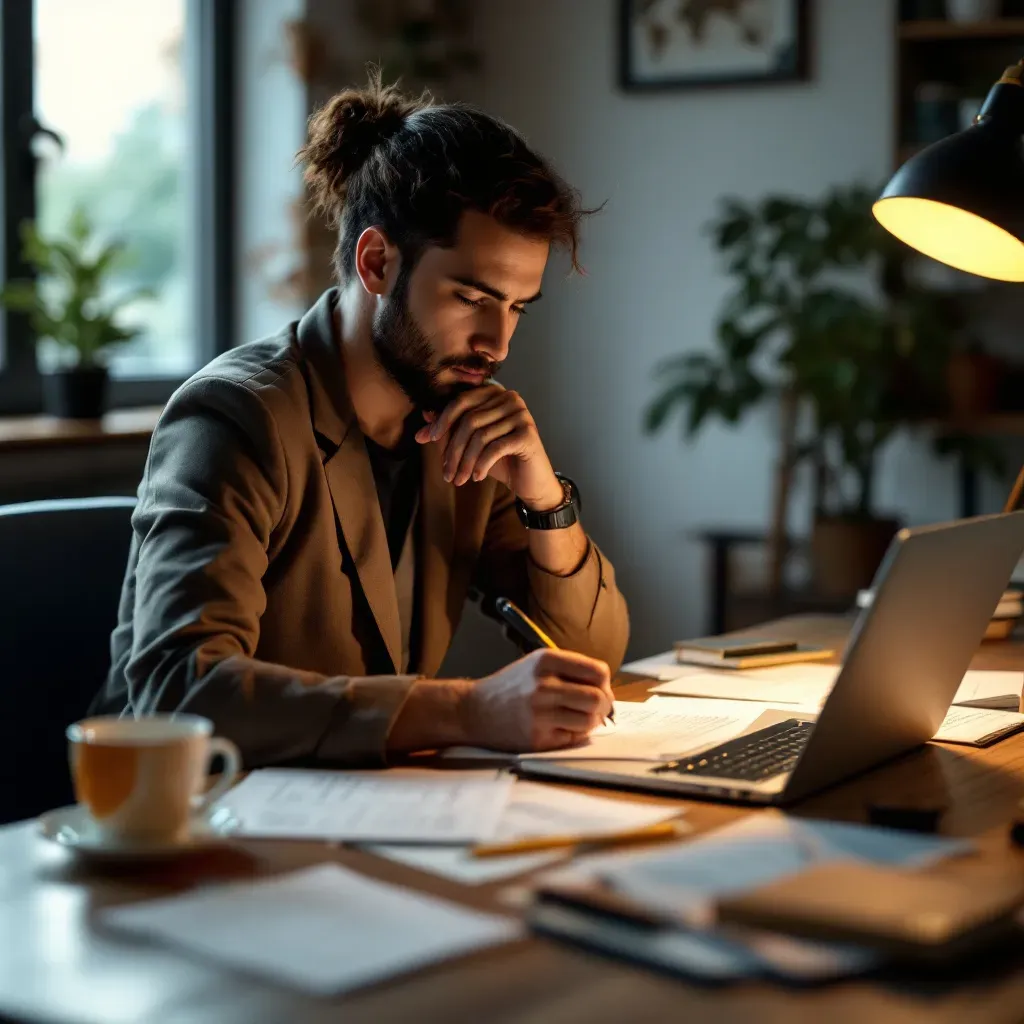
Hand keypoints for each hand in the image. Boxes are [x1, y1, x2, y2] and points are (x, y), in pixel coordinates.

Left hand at [415, 384, 562, 510]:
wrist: (530, 481)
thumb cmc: (499, 460)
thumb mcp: (470, 444)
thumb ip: (449, 429)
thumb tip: (425, 415)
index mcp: (494, 393)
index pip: (461, 401)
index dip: (442, 420)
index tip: (427, 440)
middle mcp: (510, 398)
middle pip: (470, 420)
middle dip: (453, 449)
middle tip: (446, 473)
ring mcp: (521, 414)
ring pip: (480, 436)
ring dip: (465, 462)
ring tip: (459, 480)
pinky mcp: (528, 433)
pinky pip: (495, 447)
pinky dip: (482, 464)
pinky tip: (476, 477)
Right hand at [460, 648, 612, 752]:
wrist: (475, 710)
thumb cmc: (511, 686)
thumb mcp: (536, 663)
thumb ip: (570, 669)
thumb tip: (606, 688)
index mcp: (546, 660)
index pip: (598, 671)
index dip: (604, 682)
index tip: (600, 689)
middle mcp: (543, 685)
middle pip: (598, 697)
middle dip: (603, 705)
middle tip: (597, 708)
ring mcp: (540, 713)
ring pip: (589, 720)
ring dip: (591, 722)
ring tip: (579, 718)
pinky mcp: (537, 738)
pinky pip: (573, 738)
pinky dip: (574, 734)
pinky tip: (561, 728)